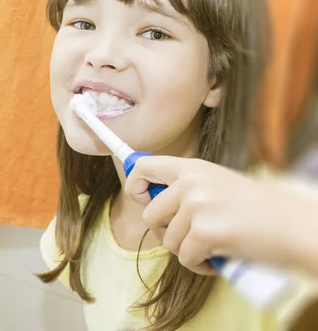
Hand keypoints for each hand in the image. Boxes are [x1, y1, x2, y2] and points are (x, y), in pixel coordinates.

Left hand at [124, 156, 296, 275]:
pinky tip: (217, 258)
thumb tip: (149, 196)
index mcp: (192, 168)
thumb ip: (186, 187)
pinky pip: (184, 258)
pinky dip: (199, 265)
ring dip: (186, 251)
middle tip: (188, 237)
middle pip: (150, 215)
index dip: (135, 185)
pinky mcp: (205, 232)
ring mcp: (197, 206)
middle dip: (165, 232)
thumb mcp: (217, 183)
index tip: (143, 200)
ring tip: (211, 247)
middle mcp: (190, 183)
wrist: (295, 225)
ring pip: (168, 240)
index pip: (143, 166)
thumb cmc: (258, 209)